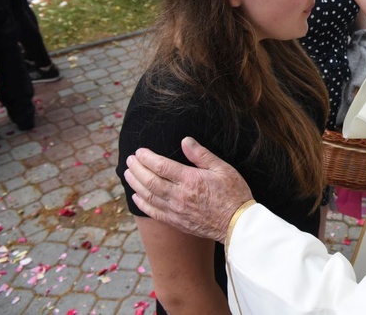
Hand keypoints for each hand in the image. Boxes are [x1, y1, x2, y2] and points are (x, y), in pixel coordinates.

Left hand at [124, 137, 252, 243]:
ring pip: (148, 196)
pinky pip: (154, 212)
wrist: (237, 224)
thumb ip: (201, 155)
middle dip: (137, 168)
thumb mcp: (223, 168)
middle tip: (129, 160)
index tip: (139, 151)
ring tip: (128, 174)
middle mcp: (179, 196)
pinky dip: (142, 204)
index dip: (147, 158)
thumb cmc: (234, 193)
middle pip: (150, 180)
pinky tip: (136, 197)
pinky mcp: (177, 222)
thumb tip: (185, 141)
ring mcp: (176, 211)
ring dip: (135, 184)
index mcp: (190, 180)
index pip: (161, 166)